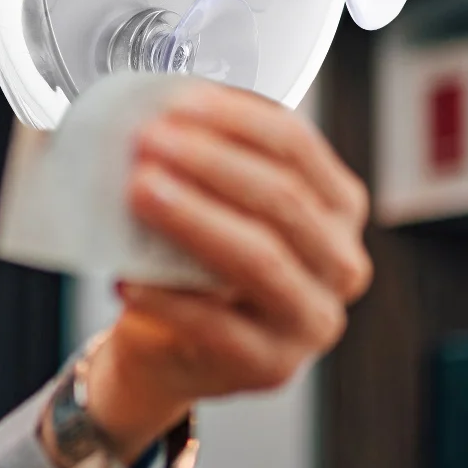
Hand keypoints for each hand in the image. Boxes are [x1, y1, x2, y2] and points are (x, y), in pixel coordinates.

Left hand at [83, 82, 371, 463]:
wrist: (171, 345)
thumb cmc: (196, 263)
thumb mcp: (214, 204)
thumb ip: (203, 162)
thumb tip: (152, 111)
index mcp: (337, 207)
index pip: (296, 147)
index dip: (237, 119)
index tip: (179, 102)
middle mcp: (339, 263)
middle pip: (282, 198)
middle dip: (210, 162)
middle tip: (149, 141)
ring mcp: (311, 320)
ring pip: (260, 259)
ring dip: (193, 218)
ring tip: (139, 191)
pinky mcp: (270, 365)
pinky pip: (218, 327)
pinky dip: (168, 298)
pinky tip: (128, 278)